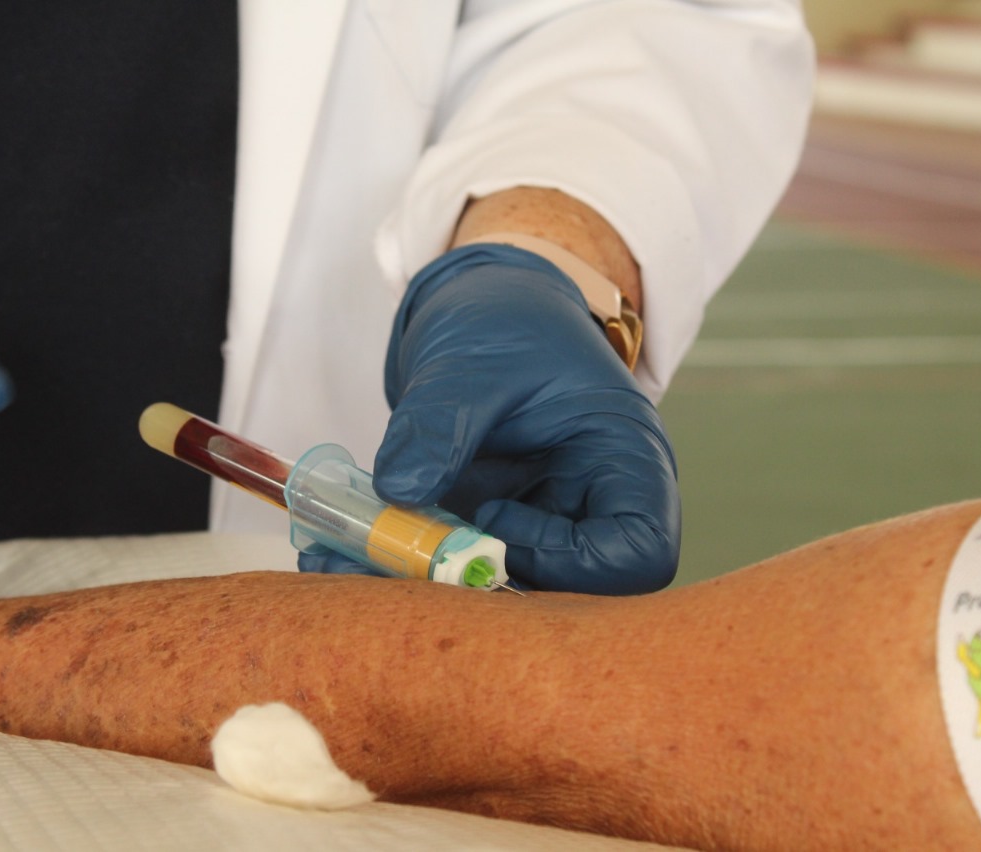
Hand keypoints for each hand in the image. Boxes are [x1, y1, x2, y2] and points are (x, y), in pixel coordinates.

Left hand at [300, 243, 678, 593]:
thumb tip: (400, 490)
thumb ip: (440, 424)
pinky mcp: (486, 529)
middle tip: (399, 564)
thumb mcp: (475, 359)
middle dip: (479, 590)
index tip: (497, 518)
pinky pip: (451, 567)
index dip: (572, 562)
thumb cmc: (511, 320)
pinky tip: (342, 553)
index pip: (638, 555)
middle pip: (566, 592)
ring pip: (498, 589)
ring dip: (425, 588)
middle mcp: (589, 507)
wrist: (486, 307)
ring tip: (349, 563)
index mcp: (624, 462)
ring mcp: (537, 524)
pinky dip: (400, 566)